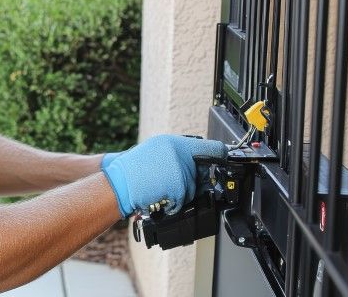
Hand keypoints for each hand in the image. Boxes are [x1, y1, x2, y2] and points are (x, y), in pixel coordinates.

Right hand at [101, 134, 226, 217]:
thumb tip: (200, 163)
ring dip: (181, 193)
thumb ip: (176, 155)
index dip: (222, 155)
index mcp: (173, 142)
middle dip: (194, 180)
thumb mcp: (153, 153)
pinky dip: (175, 204)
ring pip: (194, 188)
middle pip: (203, 172)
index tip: (230, 160)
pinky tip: (160, 197)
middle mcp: (179, 152)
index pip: (210, 147)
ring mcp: (180, 169)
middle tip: (170, 182)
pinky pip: (185, 200)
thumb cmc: (131, 172)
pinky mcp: (179, 186)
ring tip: (160, 189)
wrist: (117, 184)